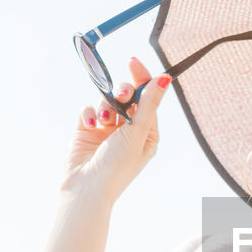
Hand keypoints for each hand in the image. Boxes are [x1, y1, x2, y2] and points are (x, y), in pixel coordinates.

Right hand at [62, 56, 170, 202]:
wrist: (86, 189)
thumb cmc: (117, 166)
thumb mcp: (138, 132)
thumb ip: (149, 103)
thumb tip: (165, 79)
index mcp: (147, 133)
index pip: (147, 98)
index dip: (142, 79)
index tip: (133, 62)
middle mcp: (128, 130)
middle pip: (127, 96)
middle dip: (122, 91)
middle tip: (120, 94)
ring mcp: (106, 130)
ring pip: (106, 100)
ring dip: (104, 105)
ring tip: (104, 118)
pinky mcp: (87, 130)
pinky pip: (88, 109)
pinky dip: (89, 114)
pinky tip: (90, 125)